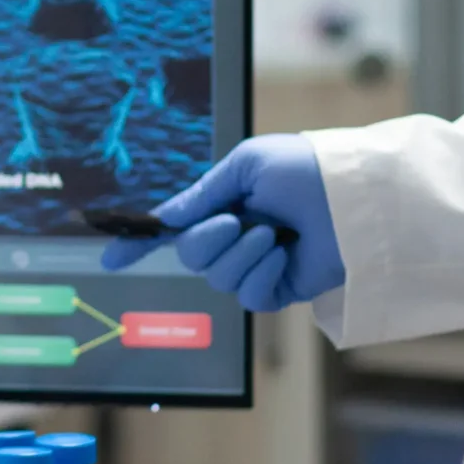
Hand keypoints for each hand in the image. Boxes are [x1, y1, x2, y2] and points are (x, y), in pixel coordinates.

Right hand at [98, 134, 342, 310]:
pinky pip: (250, 296)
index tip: (110, 259)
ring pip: (219, 278)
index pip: (174, 228)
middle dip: (208, 241)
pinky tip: (285, 257)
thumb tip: (164, 219)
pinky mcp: (281, 288)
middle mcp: (237, 236)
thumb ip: (202, 195)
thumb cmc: (305, 168)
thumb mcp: (246, 167)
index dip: (139, 244)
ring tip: (276, 234)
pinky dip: (263, 274)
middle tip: (238, 222)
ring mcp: (258, 264)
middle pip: (191, 256)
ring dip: (242, 255)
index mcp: (225, 203)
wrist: (353, 195)